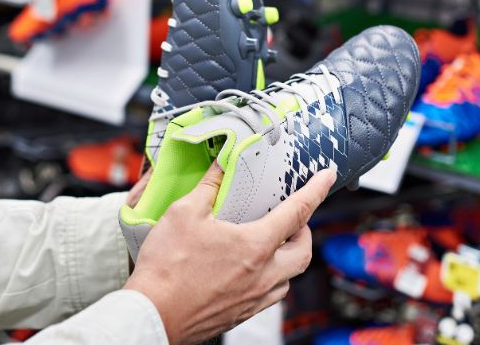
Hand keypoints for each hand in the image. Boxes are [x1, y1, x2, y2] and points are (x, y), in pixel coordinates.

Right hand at [123, 161, 336, 344]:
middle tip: (293, 219)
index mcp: (255, 246)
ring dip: (288, 258)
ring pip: (289, 278)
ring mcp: (253, 298)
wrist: (152, 314)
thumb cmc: (167, 267)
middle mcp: (263, 275)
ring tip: (270, 244)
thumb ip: (209, 186)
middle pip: (304, 252)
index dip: (316, 190)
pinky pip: (270, 295)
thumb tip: (221, 165)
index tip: (327, 177)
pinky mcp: (241, 314)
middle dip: (306, 231)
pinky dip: (271, 279)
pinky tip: (250, 271)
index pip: (298, 211)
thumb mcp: (184, 212)